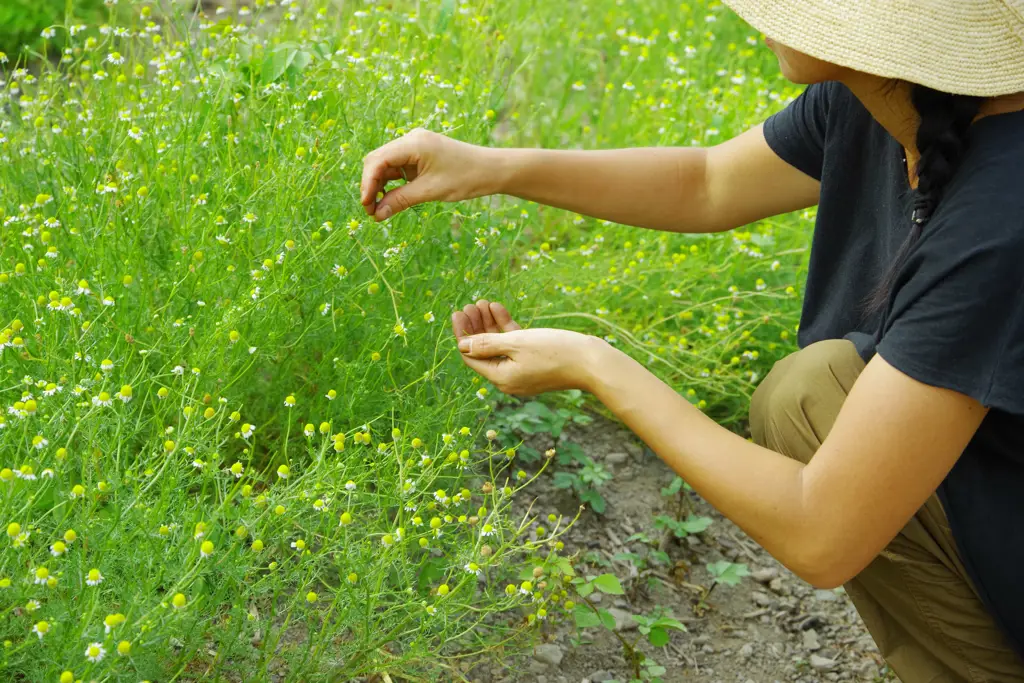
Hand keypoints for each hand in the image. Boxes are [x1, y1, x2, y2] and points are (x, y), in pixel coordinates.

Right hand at [360, 128, 496, 221]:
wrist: (492, 170)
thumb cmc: (466, 178)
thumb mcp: (430, 192)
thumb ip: (401, 201)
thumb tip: (377, 215)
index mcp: (413, 143)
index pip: (378, 160)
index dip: (367, 183)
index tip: (367, 206)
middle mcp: (411, 139)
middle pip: (378, 160)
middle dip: (371, 185)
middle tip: (372, 211)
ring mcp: (415, 145)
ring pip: (386, 165)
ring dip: (380, 185)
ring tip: (380, 209)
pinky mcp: (420, 154)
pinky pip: (398, 167)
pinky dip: (392, 182)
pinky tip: (392, 199)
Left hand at [452, 301, 601, 395]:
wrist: (592, 361)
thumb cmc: (554, 351)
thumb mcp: (516, 344)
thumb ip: (487, 344)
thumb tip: (461, 346)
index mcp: (501, 378)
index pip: (471, 356)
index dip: (462, 334)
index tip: (458, 312)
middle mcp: (509, 378)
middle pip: (483, 351)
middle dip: (475, 327)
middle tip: (470, 305)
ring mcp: (523, 371)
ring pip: (499, 345)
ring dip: (490, 324)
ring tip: (483, 303)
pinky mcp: (536, 362)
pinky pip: (515, 345)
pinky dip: (507, 328)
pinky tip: (499, 308)